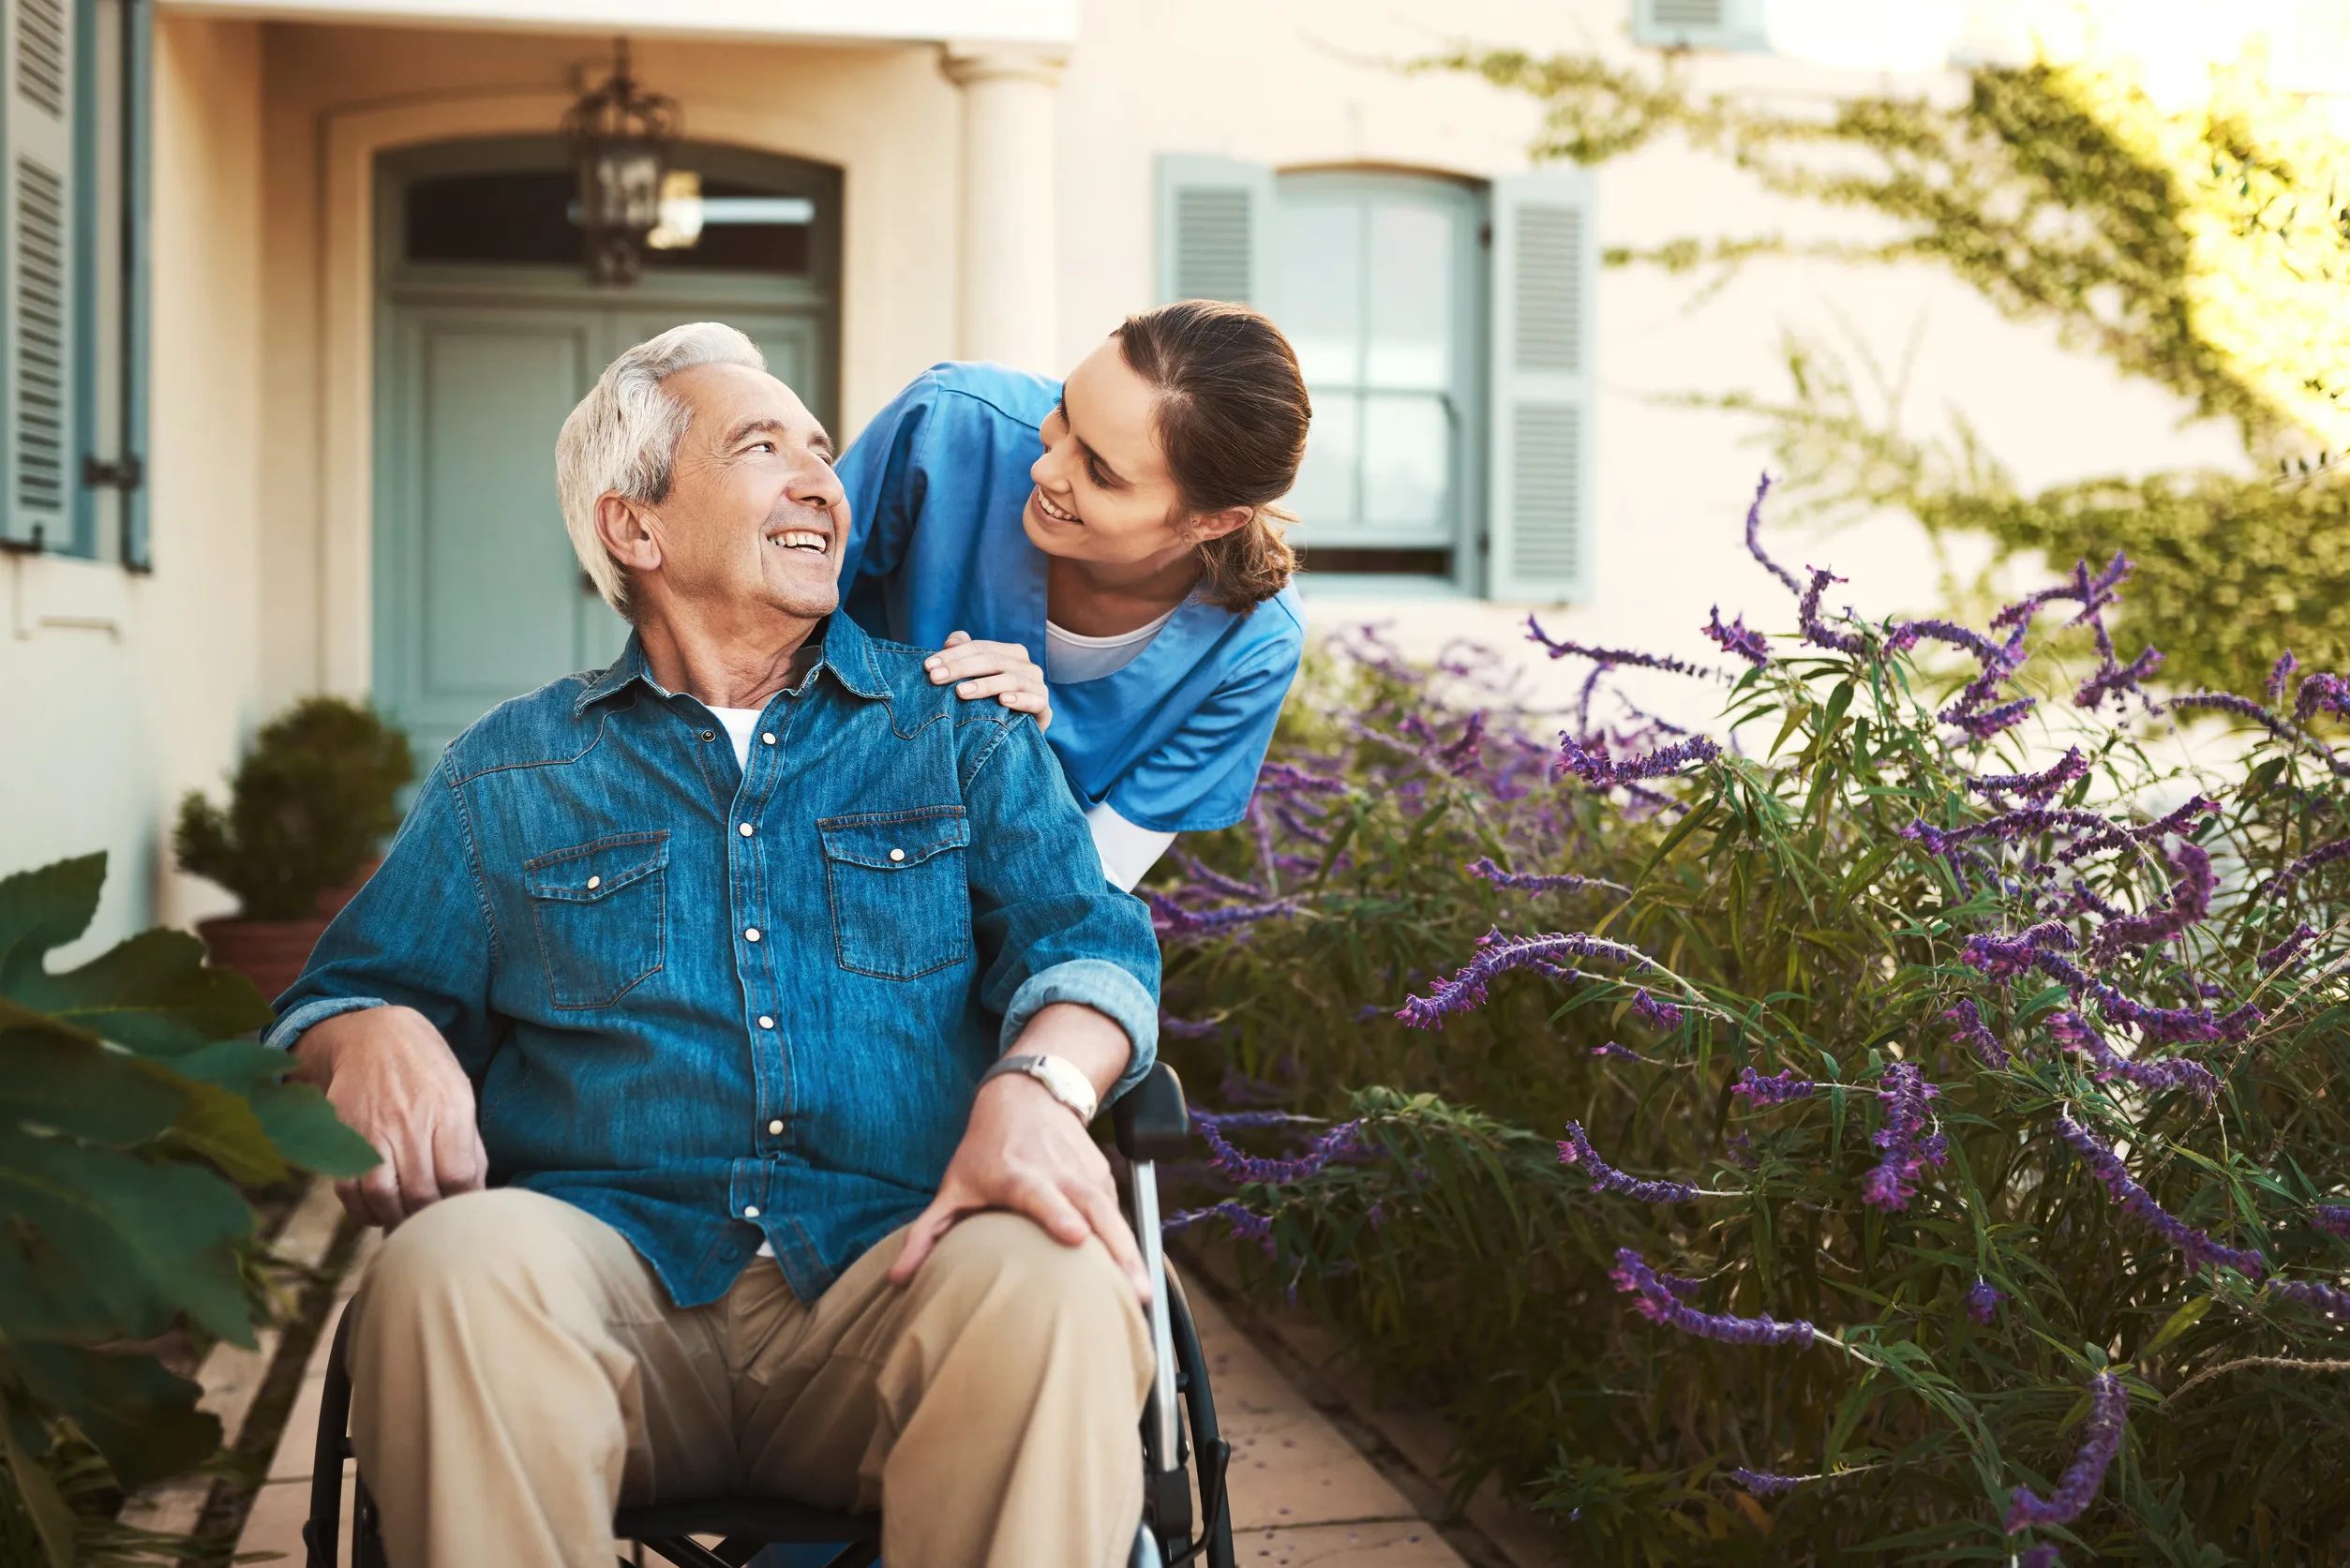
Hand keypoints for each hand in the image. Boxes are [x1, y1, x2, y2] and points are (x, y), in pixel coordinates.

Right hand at [292, 1005, 486, 1228]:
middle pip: (423, 1194)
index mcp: (449, 1112)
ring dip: (396, 1220)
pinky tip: (376, 1212)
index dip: (463, 1206)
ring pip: (384, 1197)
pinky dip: (363, 1210)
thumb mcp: (460, 1095)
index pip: (459, 1177)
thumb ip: (468, 1145)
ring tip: (406, 1224)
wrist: (372, 1036)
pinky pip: (349, 1189)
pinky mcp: (342, 1137)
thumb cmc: (426, 1069)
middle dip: (431, 1220)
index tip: (463, 1217)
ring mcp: (373, 1131)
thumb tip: (476, 1192)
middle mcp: (410, 1123)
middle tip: (434, 1229)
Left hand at [889, 1074, 1150, 1300]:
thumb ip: (927, 1234)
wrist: (1027, 1096)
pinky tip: (1135, 1279)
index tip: (1076, 1238)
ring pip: (1115, 1216)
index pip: (1041, 1195)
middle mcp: (1057, 1172)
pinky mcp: (1103, 1177)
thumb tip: (898, 1279)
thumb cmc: (985, 1150)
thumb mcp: (953, 1186)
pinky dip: (1128, 1245)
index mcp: (1017, 1174)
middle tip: (1135, 1293)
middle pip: (1093, 1211)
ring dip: (1132, 1255)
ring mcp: (1085, 1173)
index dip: (1058, 1215)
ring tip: (1144, 1298)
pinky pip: (1118, 1214)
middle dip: (1117, 1251)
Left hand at [925, 630, 1051, 730]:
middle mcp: (1027, 666)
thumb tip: (951, 640)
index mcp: (1011, 653)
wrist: (1019, 733)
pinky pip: (1034, 701)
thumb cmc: (992, 703)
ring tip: (961, 692)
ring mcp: (1037, 686)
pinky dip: (1019, 700)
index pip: (979, 647)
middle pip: (992, 660)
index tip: (928, 666)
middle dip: (961, 668)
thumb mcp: (976, 679)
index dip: (953, 655)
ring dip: (985, 685)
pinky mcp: (1044, 708)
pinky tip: (1002, 701)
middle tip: (936, 678)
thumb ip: (964, 655)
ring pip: (1011, 679)